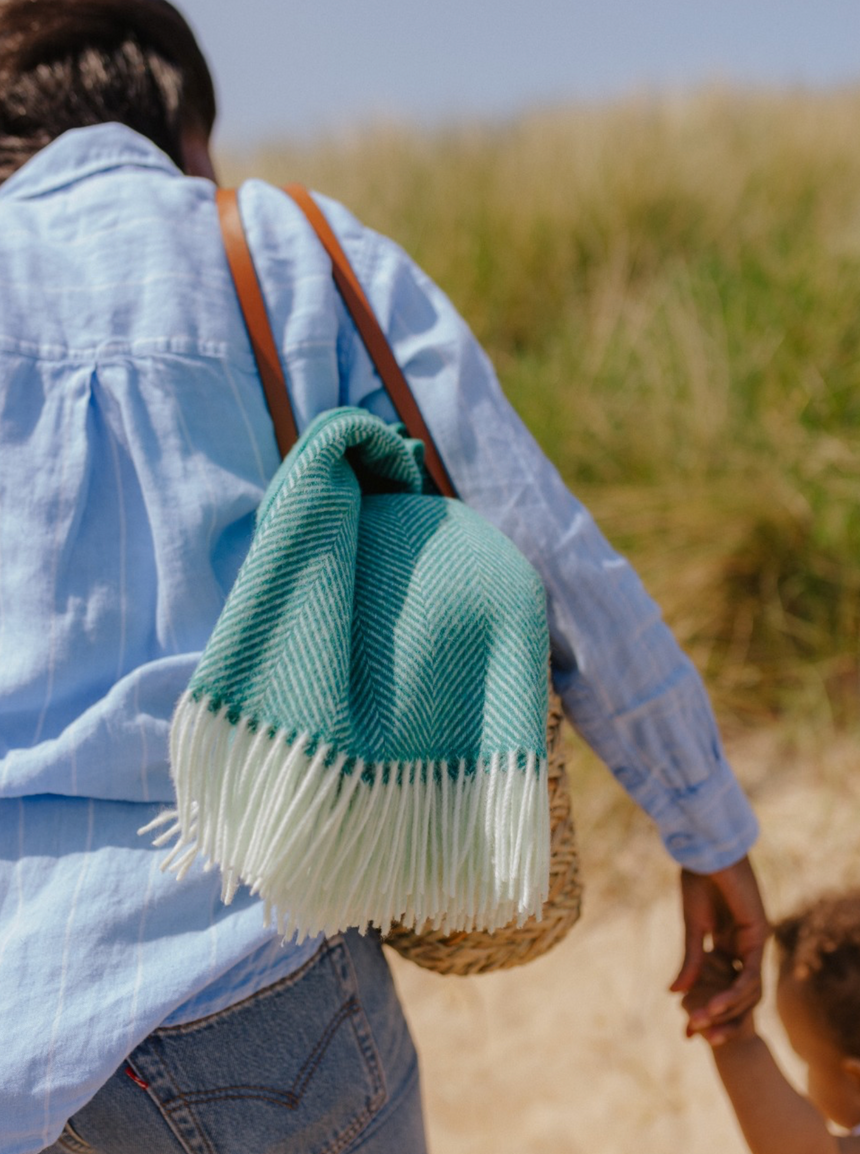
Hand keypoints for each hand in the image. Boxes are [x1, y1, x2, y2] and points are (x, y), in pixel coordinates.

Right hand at [670, 855, 768, 1040]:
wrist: (706, 850)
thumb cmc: (698, 880)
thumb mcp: (692, 928)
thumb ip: (690, 961)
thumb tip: (674, 993)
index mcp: (730, 945)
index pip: (726, 987)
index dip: (710, 1010)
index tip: (688, 1029)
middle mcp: (746, 947)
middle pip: (743, 997)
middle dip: (722, 1020)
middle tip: (698, 1036)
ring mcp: (755, 942)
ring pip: (749, 992)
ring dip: (725, 1010)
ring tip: (700, 1020)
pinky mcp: (759, 935)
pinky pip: (751, 975)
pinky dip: (733, 992)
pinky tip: (714, 1002)